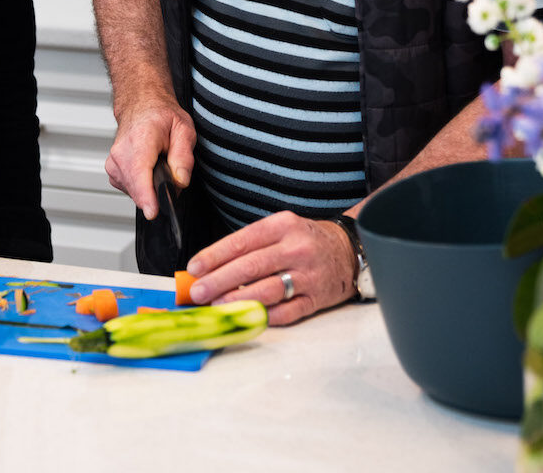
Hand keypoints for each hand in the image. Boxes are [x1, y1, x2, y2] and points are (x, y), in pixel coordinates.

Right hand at [104, 96, 195, 219]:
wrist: (141, 105)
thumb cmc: (161, 116)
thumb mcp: (184, 129)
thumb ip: (184, 157)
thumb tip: (180, 181)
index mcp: (141, 138)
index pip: (139, 172)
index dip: (146, 195)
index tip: (152, 212)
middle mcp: (122, 151)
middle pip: (138, 187)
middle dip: (158, 191)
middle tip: (171, 173)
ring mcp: (113, 162)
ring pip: (134, 191)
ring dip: (150, 188)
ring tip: (159, 167)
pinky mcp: (112, 170)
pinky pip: (129, 188)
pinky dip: (141, 185)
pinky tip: (148, 171)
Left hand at [184, 212, 356, 324]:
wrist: (348, 250)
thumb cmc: (305, 239)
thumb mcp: (280, 229)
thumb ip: (251, 245)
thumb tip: (212, 266)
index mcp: (282, 226)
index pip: (242, 241)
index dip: (215, 255)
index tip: (194, 267)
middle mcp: (296, 249)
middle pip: (251, 266)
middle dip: (219, 280)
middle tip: (198, 292)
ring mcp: (308, 275)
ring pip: (267, 290)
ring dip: (237, 300)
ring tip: (216, 305)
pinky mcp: (316, 299)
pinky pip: (286, 312)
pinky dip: (263, 315)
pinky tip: (245, 316)